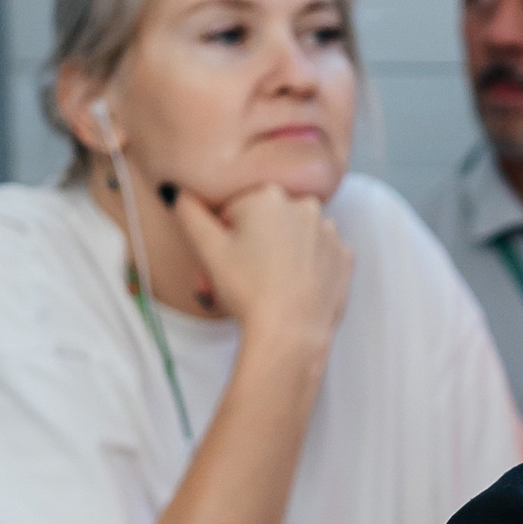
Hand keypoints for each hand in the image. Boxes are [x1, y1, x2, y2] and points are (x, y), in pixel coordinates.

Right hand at [171, 185, 352, 354]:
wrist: (290, 332)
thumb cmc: (248, 290)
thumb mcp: (208, 249)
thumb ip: (189, 213)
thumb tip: (177, 191)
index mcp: (268, 195)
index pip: (236, 209)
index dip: (226, 236)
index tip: (227, 258)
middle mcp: (304, 206)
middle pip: (267, 221)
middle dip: (252, 243)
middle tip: (243, 275)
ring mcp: (329, 232)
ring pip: (295, 237)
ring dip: (281, 253)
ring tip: (268, 283)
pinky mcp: (345, 258)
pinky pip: (319, 256)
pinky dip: (307, 268)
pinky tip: (293, 287)